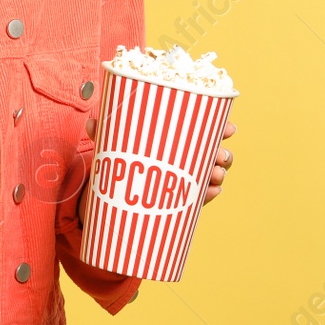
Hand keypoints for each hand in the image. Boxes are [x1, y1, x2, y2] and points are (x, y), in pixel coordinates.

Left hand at [82, 117, 237, 205]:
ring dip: (219, 174)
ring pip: (213, 176)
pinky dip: (209, 195)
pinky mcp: (182, 201)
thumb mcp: (115, 145)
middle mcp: (188, 159)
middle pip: (216, 154)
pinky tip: (212, 192)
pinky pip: (202, 199)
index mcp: (177, 141)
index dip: (223, 128)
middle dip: (223, 154)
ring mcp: (188, 181)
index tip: (231, 128)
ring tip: (214, 176)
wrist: (115, 190)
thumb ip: (106, 133)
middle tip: (219, 157)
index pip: (206, 132)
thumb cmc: (123, 159)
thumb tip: (93, 123)